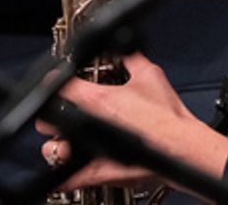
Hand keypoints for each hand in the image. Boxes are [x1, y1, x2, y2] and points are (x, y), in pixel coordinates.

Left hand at [36, 54, 227, 192]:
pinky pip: (66, 180)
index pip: (58, 85)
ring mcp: (89, 152)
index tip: (56, 80)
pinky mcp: (96, 174)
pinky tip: (67, 170)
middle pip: (46, 121)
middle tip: (62, 112)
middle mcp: (88, 125)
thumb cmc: (167, 116)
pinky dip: (64, 176)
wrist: (180, 147)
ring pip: (51, 150)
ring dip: (56, 145)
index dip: (55, 80)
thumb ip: (132, 59)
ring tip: (66, 141)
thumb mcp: (150, 75)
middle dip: (52, 115)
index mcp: (98, 100)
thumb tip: (127, 47)